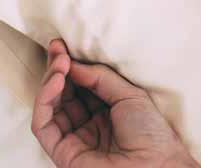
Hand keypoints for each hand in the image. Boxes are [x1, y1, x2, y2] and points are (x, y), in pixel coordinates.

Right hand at [31, 39, 199, 167]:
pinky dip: (45, 100)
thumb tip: (73, 63)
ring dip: (51, 80)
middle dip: (58, 68)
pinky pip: (43, 125)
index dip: (72, 65)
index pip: (81, 84)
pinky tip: (57, 80)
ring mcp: (75, 138)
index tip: (64, 45)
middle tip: (57, 48)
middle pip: (63, 93)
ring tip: (60, 62)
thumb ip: (99, 78)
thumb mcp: (128, 93)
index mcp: (106, 110)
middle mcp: (88, 123)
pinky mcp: (62, 152)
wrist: (156, 164)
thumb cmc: (150, 131)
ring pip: (50, 106)